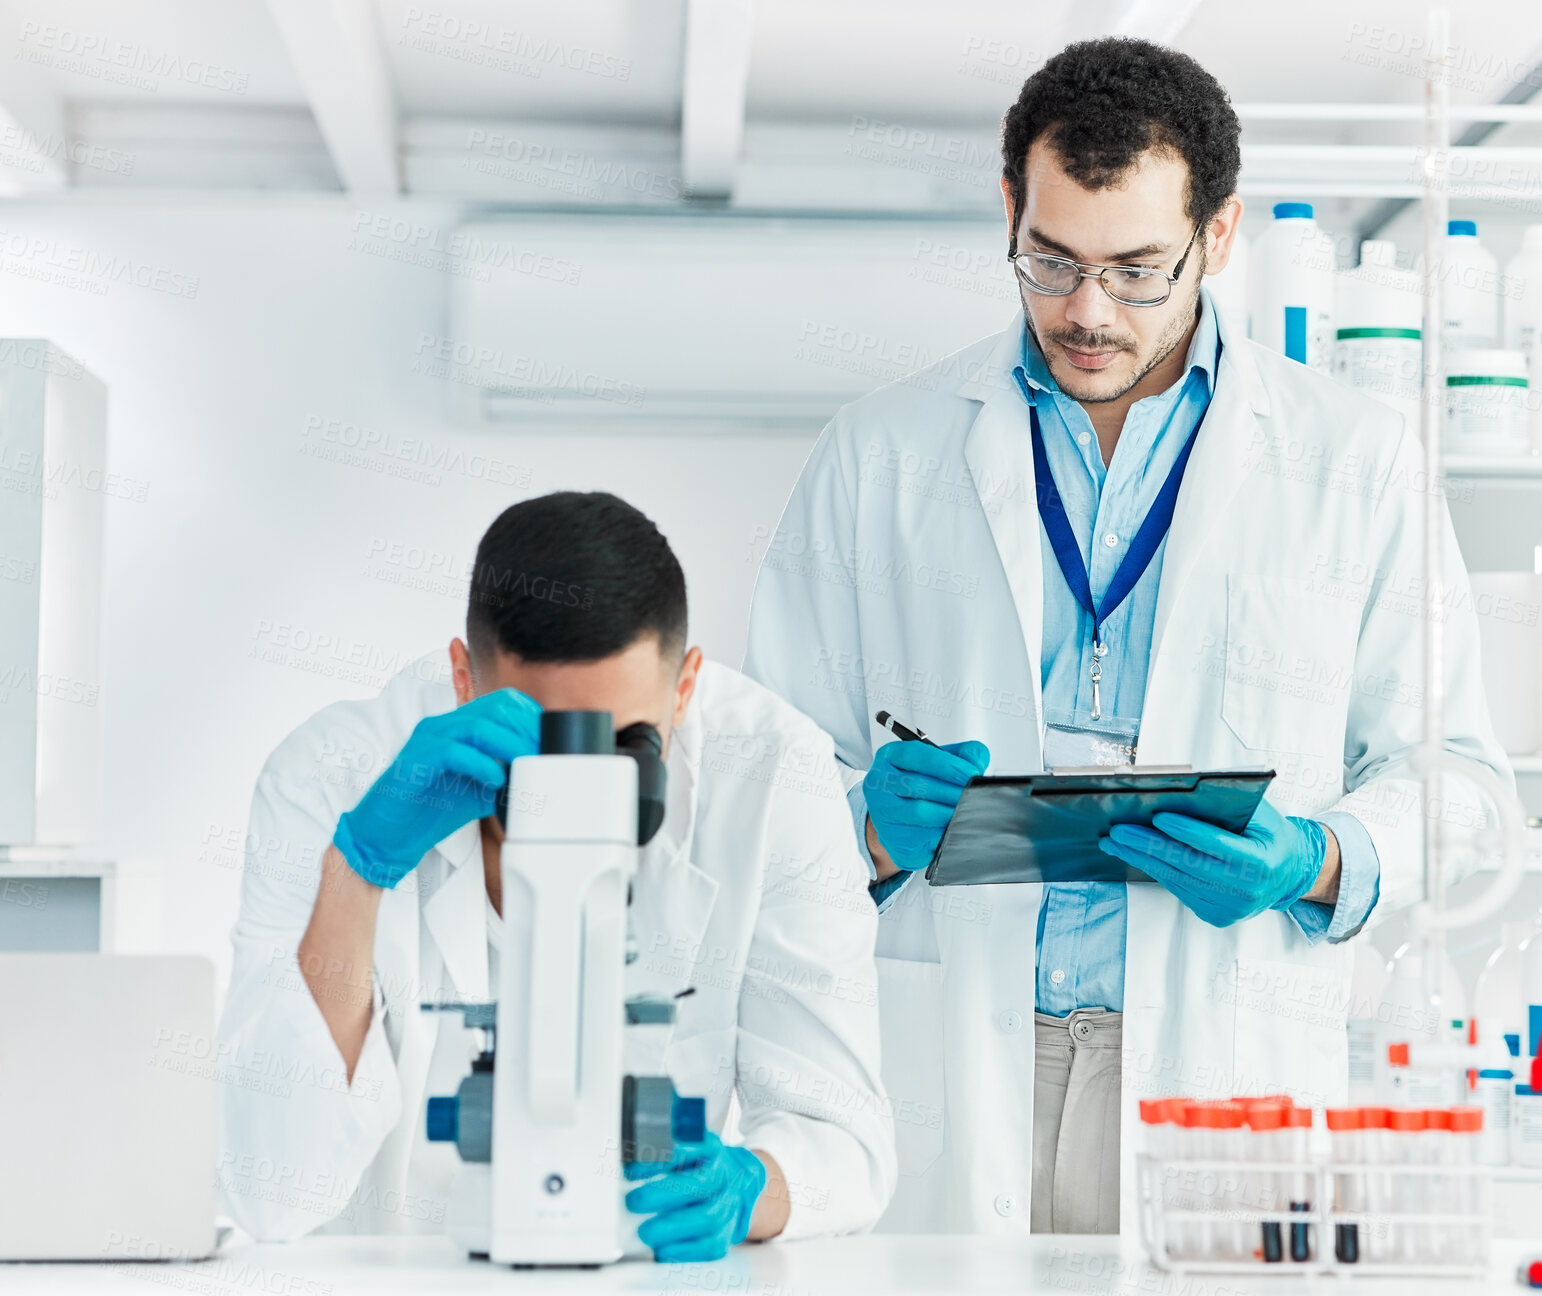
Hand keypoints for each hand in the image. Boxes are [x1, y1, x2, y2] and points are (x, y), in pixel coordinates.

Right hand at [333, 689, 540, 888]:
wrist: (387, 836)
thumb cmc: (430, 811)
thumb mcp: (480, 791)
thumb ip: (506, 777)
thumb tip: (540, 777)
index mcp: (457, 728)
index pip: (501, 702)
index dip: (529, 717)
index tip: (548, 740)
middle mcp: (442, 726)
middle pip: (494, 707)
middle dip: (525, 730)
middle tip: (542, 756)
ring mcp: (427, 740)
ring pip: (476, 725)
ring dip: (508, 745)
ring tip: (523, 766)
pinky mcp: (416, 761)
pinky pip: (454, 751)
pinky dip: (481, 764)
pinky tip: (494, 780)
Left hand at [624, 1132, 767, 1262]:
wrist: (738, 1183)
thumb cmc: (703, 1165)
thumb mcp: (688, 1147)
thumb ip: (662, 1151)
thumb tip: (625, 1162)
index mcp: (712, 1149)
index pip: (689, 1149)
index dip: (660, 1159)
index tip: (632, 1168)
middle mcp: (724, 1175)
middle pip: (701, 1185)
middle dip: (663, 1195)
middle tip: (634, 1201)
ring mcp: (730, 1204)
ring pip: (708, 1218)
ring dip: (672, 1227)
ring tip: (645, 1231)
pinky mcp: (728, 1232)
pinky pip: (711, 1245)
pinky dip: (685, 1250)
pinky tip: (662, 1250)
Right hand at [863, 739, 989, 871]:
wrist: (903, 819)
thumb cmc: (924, 787)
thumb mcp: (942, 762)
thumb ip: (963, 754)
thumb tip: (976, 763)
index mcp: (890, 757)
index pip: (916, 755)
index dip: (947, 765)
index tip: (970, 773)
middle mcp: (879, 783)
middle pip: (918, 785)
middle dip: (952, 791)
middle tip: (975, 795)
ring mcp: (881, 813)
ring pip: (919, 812)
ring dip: (949, 812)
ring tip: (968, 811)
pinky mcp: (891, 839)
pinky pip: (921, 837)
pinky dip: (942, 833)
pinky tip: (954, 829)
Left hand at [1097, 798, 1326, 927]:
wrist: (1288, 872)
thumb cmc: (1270, 835)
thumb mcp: (1260, 814)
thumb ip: (1228, 805)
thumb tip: (1181, 792)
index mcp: (1261, 863)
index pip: (1216, 846)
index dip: (1186, 831)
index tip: (1156, 816)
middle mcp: (1246, 891)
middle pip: (1187, 864)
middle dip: (1148, 845)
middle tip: (1118, 830)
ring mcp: (1229, 908)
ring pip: (1177, 879)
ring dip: (1141, 858)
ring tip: (1116, 841)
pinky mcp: (1215, 915)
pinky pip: (1178, 889)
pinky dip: (1155, 870)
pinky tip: (1136, 855)